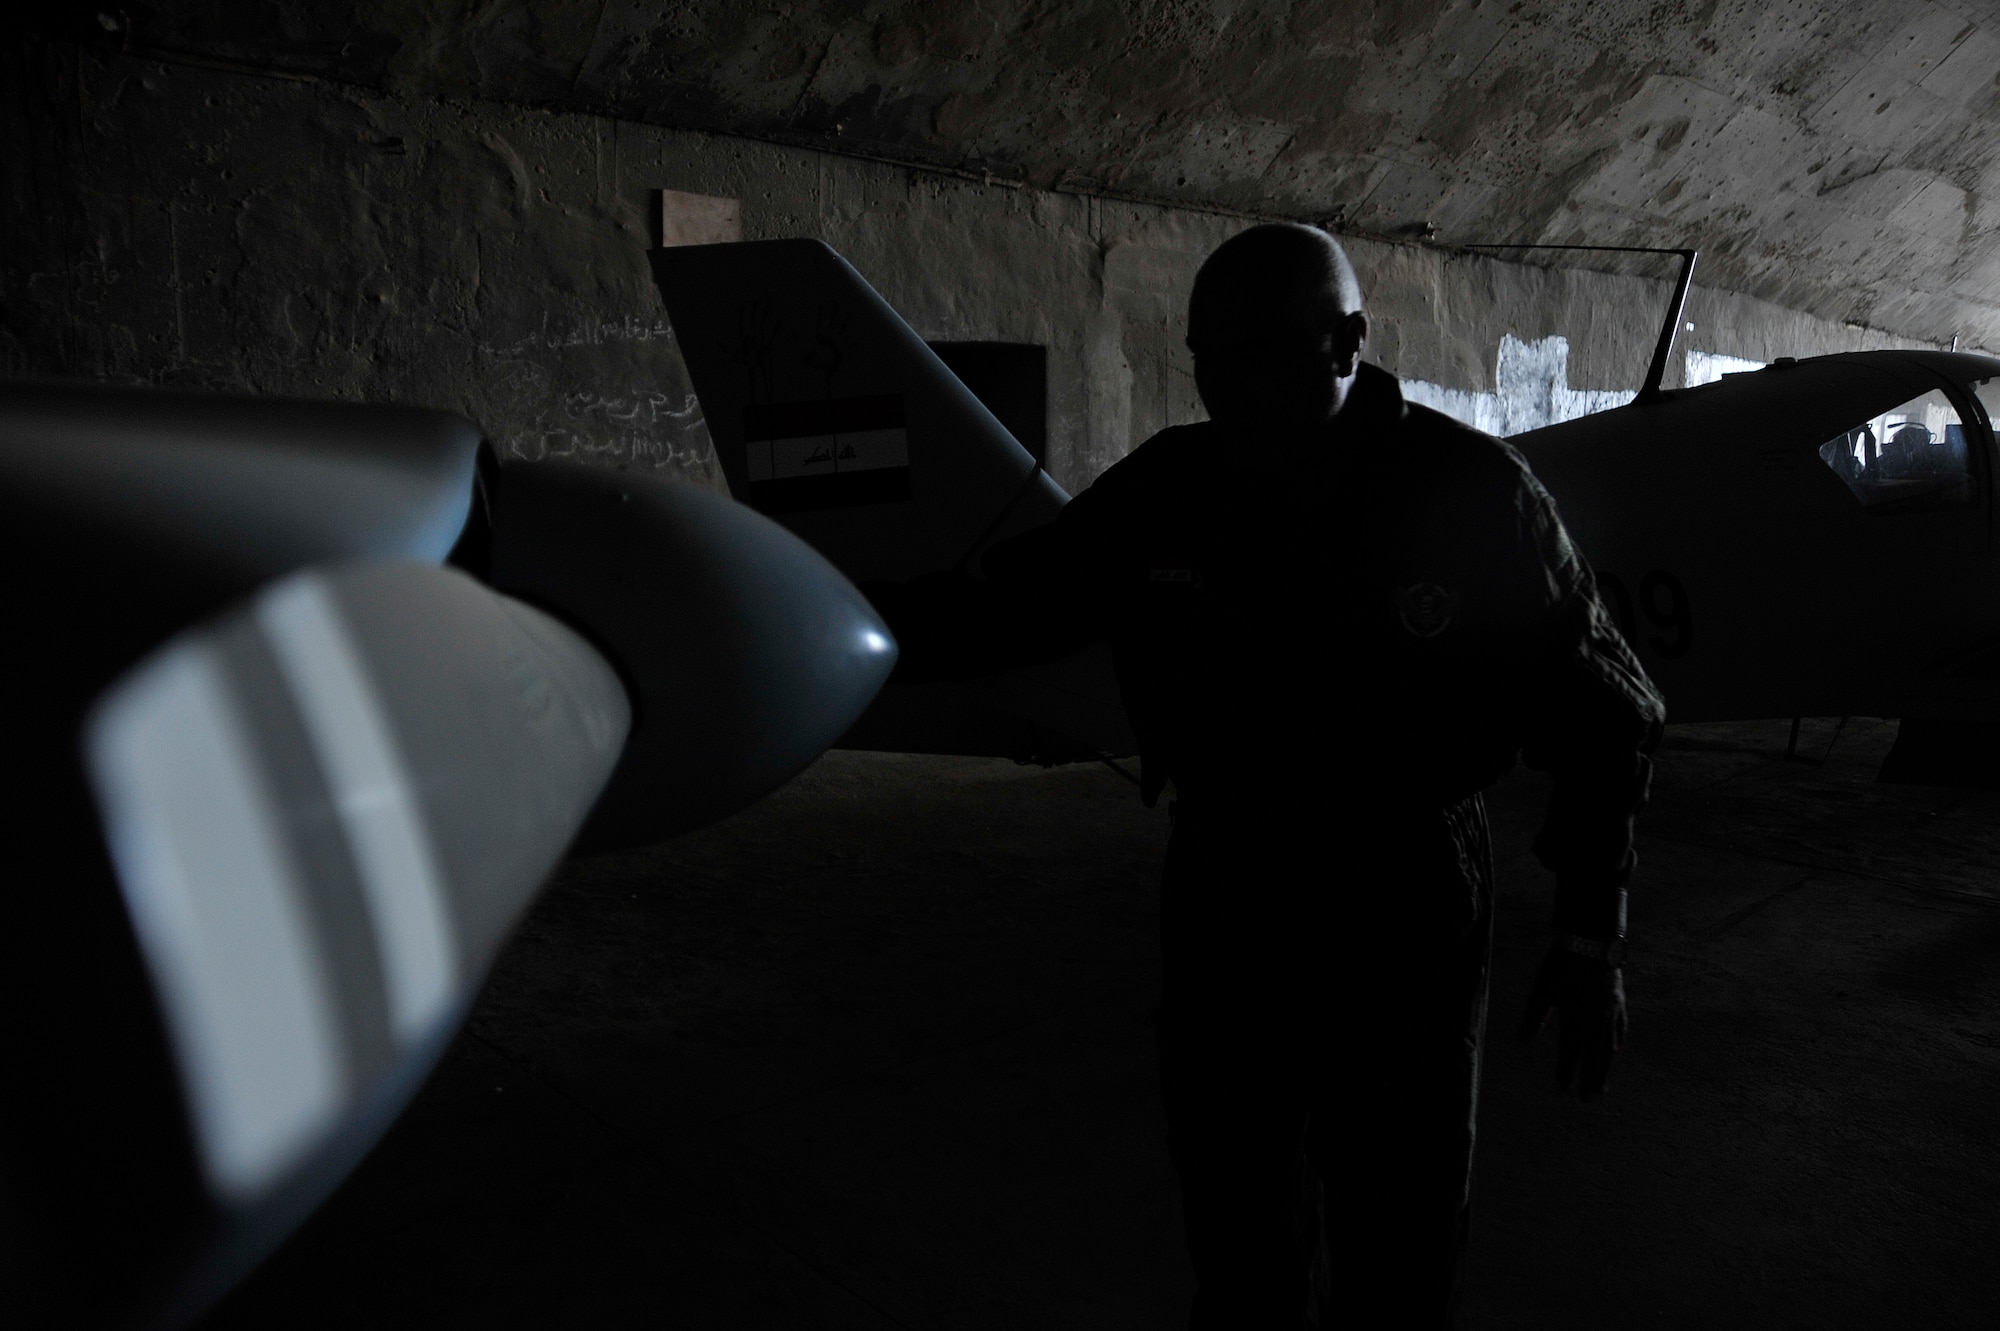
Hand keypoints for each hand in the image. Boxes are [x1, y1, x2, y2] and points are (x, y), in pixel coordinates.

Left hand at [1518, 943, 1626, 1099]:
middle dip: (1590, 1078)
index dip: (1568, 1070)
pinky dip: (1615, 1046)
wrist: (1592, 940)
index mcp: (1578, 1017)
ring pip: (1610, 1047)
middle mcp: (1598, 1019)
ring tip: (1601, 1086)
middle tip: (1587, 1100)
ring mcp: (1612, 1012)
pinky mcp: (1619, 1003)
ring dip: (1605, 1068)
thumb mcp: (1543, 989)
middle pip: (1595, 1056)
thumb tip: (1521, 1041)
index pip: (1572, 1051)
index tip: (1563, 1089)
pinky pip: (1620, 1031)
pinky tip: (1614, 1053)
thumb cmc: (1563, 964)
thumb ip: (1534, 1016)